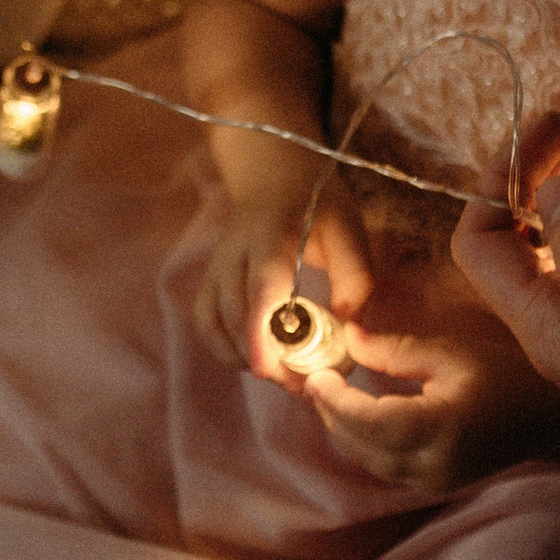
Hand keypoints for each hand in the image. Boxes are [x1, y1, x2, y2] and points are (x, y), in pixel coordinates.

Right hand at [193, 182, 369, 389]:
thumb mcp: (349, 230)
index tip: (270, 370)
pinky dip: (221, 346)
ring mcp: (217, 264)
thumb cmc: (319, 204)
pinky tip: (250, 359)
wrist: (275, 172)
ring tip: (277, 375)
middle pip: (233, 313)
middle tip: (297, 386)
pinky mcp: (210, 276)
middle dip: (261, 358)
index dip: (260, 332)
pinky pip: (204, 318)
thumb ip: (355, 277)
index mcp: (271, 237)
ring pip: (211, 320)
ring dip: (240, 356)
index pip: (259, 288)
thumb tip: (346, 325)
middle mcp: (234, 252)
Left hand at [303, 243, 559, 494]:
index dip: (334, 400)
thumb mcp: (450, 352)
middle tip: (314, 377)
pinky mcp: (436, 484)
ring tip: (330, 392)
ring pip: (368, 461)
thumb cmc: (507, 373)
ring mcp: (435, 480)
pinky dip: (363, 442)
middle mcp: (435, 464)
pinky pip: (385, 467)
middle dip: (330, 413)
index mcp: (441, 428)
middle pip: (361, 447)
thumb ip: (393, 351)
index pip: (370, 422)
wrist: (552, 419)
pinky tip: (357, 412)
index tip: (315, 374)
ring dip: (343, 429)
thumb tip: (347, 339)